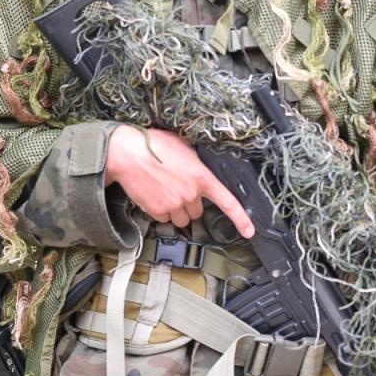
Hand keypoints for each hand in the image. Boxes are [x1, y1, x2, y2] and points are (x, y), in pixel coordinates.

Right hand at [105, 125, 254, 236]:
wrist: (126, 153)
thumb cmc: (152, 145)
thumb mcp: (183, 147)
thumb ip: (196, 162)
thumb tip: (200, 167)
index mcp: (201, 176)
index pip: (228, 201)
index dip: (241, 219)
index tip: (249, 231)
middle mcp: (190, 193)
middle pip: (197, 212)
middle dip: (189, 204)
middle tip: (176, 188)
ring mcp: (173, 203)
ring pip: (181, 218)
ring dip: (176, 210)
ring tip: (163, 191)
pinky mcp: (157, 210)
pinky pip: (164, 218)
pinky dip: (159, 210)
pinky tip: (153, 194)